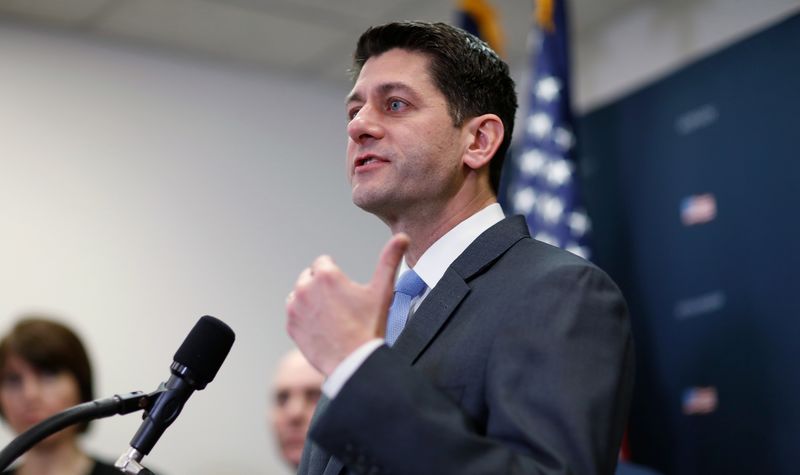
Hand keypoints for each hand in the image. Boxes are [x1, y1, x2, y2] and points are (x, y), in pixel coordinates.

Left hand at [286, 234, 409, 374]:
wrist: (354, 362)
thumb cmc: (370, 326)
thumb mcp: (382, 291)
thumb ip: (389, 260)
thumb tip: (402, 237)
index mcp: (326, 275)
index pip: (323, 262)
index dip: (336, 275)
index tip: (344, 290)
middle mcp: (305, 287)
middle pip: (309, 276)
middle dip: (321, 285)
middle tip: (339, 304)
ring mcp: (295, 307)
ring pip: (299, 293)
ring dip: (310, 299)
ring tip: (330, 315)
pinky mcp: (290, 324)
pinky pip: (294, 312)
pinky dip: (303, 316)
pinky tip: (321, 326)